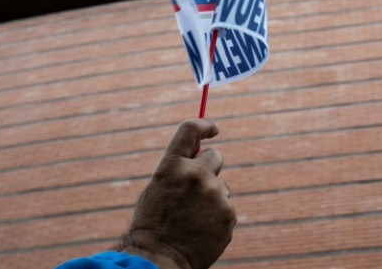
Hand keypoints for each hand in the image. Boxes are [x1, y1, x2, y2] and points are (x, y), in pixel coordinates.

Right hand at [116, 119, 235, 268]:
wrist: (157, 260)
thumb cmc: (153, 224)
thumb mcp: (158, 188)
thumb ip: (179, 168)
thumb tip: (202, 153)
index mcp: (172, 166)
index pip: (190, 130)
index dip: (204, 125)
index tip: (213, 129)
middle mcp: (195, 175)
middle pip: (216, 156)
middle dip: (209, 168)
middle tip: (197, 186)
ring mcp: (214, 194)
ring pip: (221, 187)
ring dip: (211, 197)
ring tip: (192, 218)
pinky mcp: (228, 213)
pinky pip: (226, 208)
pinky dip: (217, 217)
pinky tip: (201, 230)